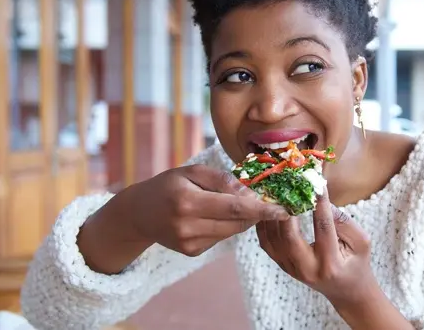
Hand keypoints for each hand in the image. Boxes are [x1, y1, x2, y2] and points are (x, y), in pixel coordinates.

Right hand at [79, 164, 290, 274]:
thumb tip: (250, 192)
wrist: (138, 214)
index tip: (284, 208)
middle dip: (258, 212)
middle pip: (237, 221)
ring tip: (241, 202)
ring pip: (232, 231)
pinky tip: (216, 214)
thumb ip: (222, 180)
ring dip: (244, 217)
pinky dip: (228, 225)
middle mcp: (188, 226)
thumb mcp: (191, 171)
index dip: (262, 208)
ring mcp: (190, 243)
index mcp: (187, 202)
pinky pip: (222, 237)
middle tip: (273, 200)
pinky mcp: (192, 252)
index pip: (234, 207)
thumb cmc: (167, 185)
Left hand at [255, 187, 377, 306]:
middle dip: (287, 209)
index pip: (323, 228)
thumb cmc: (356, 262)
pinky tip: (269, 208)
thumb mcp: (360, 241)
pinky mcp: (283, 266)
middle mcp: (307, 269)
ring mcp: (292, 269)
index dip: (320, 204)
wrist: (346, 290)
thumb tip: (321, 198)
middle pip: (289, 237)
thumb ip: (343, 221)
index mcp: (330, 263)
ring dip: (272, 214)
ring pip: (273, 239)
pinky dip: (265, 225)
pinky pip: (267, 244)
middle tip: (288, 187)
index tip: (317, 183)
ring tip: (276, 193)